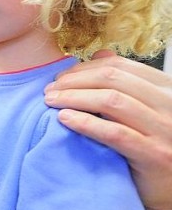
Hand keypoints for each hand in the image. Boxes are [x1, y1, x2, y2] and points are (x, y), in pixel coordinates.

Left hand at [44, 50, 171, 209]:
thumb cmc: (154, 145)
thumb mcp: (145, 110)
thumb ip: (126, 84)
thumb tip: (100, 55)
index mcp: (166, 89)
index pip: (120, 66)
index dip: (84, 69)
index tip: (60, 77)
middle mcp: (169, 104)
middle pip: (112, 80)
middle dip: (74, 82)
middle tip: (50, 90)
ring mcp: (164, 130)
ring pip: (111, 101)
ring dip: (74, 98)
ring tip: (51, 102)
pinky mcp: (153, 154)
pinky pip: (114, 133)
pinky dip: (86, 123)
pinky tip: (65, 119)